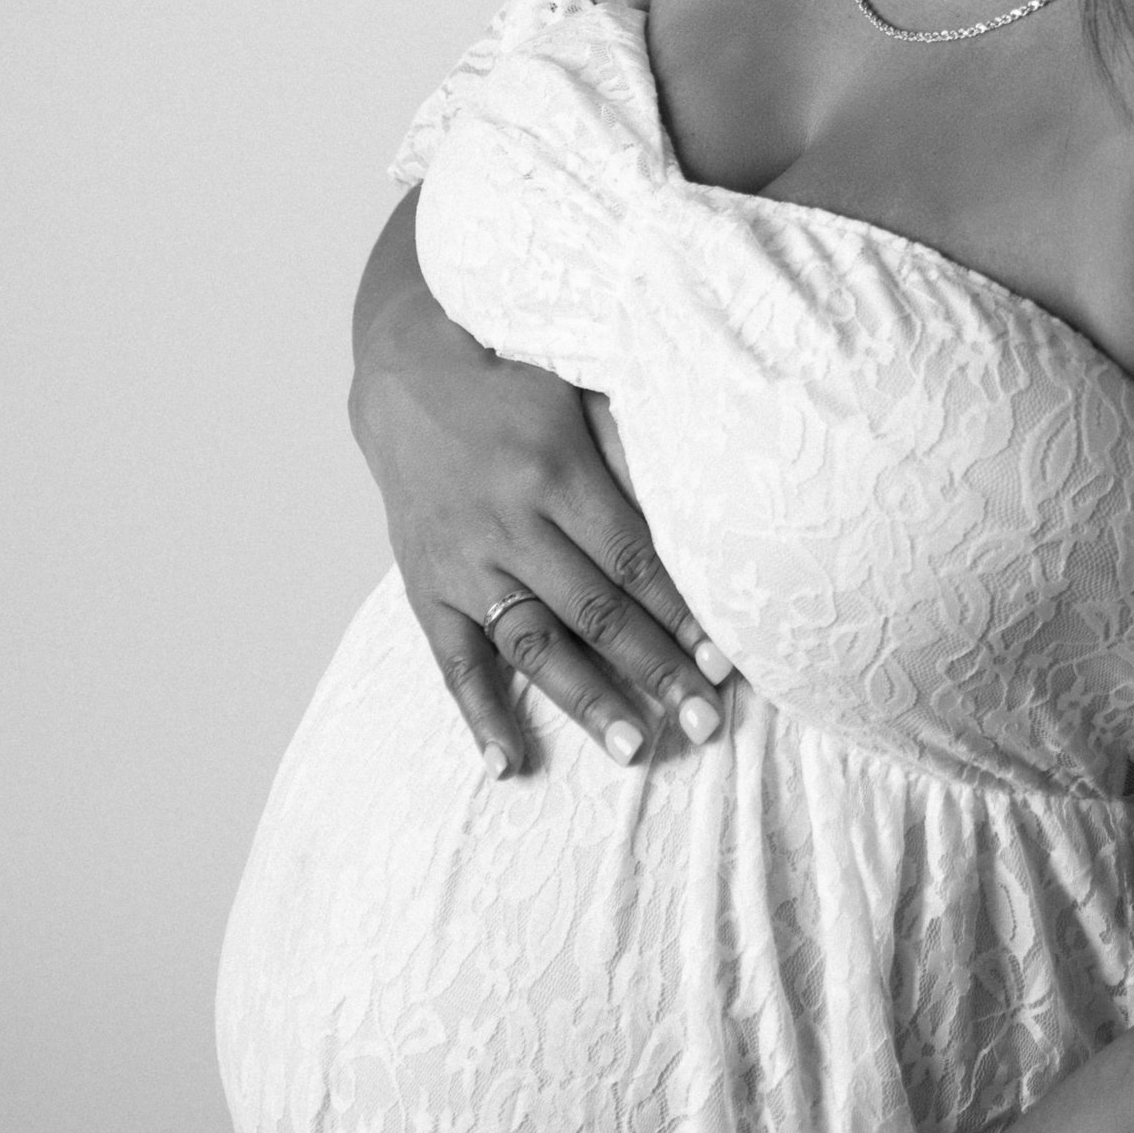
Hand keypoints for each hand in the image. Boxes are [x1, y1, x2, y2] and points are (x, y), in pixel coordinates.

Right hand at [348, 197, 733, 778]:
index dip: (682, 614)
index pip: (633, 559)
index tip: (728, 663)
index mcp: (554, 469)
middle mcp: (507, 520)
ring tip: (635, 751)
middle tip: (706, 723)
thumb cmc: (516, 378)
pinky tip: (509, 764)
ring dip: (585, 700)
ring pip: (530, 643)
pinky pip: (450, 659)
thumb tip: (710, 503)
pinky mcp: (423, 582)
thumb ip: (635, 447)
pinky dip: (478, 715)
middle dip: (655, 670)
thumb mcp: (580, 389)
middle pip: (594, 610)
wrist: (405, 369)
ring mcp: (461, 558)